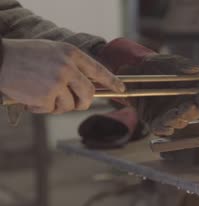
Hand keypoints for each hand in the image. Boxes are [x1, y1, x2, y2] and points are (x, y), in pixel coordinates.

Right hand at [0, 39, 124, 113]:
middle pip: (88, 93)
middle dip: (83, 102)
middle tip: (75, 104)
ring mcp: (58, 82)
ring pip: (70, 105)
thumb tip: (89, 83)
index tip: (122, 90)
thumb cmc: (24, 55)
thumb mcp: (53, 51)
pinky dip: (41, 108)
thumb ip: (71, 64)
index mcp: (71, 53)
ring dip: (58, 106)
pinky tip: (30, 98)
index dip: (112, 81)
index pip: (98, 69)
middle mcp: (68, 67)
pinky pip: (51, 110)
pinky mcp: (47, 96)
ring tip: (42, 95)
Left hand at [119, 54, 198, 135]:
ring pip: (180, 122)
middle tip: (189, 107)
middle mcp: (184, 104)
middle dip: (193, 112)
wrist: (134, 71)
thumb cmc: (156, 65)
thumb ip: (183, 64)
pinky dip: (163, 130)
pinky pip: (162, 130)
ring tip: (174, 114)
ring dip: (178, 120)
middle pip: (195, 113)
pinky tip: (163, 126)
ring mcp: (171, 114)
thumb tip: (198, 68)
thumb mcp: (169, 61)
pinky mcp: (157, 121)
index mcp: (192, 90)